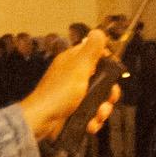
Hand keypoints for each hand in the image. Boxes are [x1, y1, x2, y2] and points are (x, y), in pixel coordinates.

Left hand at [19, 31, 114, 146]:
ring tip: (98, 115)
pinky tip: (90, 125)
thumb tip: (98, 32)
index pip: (95, 54)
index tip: (114, 71)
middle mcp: (74, 77)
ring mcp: (74, 96)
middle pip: (102, 81)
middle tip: (109, 99)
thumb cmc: (59, 93)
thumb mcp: (79, 68)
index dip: (107, 62)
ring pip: (98, 100)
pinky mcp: (73, 112)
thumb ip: (91, 51)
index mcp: (73, 62)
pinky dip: (93, 121)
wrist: (42, 122)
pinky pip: (91, 115)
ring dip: (102, 110)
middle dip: (109, 93)